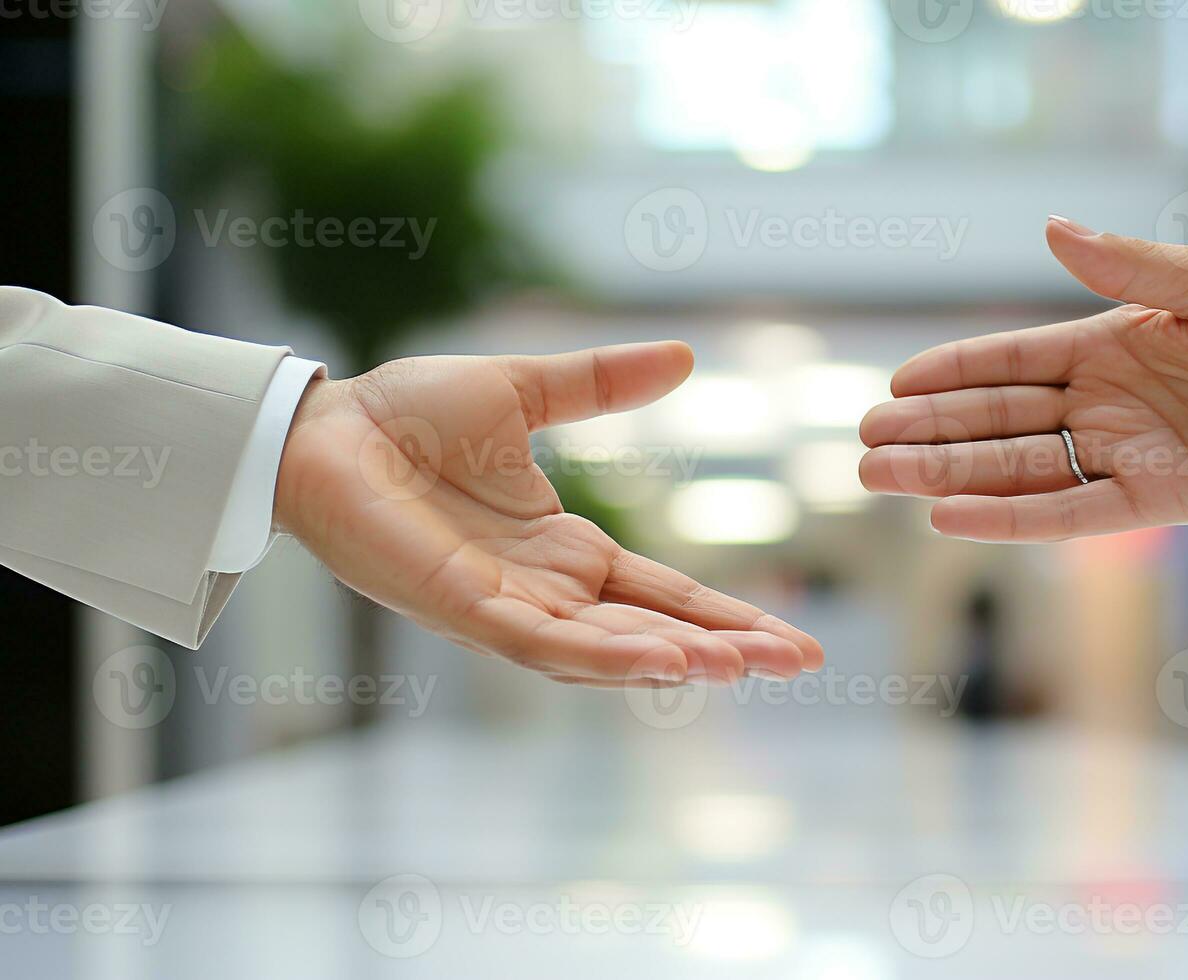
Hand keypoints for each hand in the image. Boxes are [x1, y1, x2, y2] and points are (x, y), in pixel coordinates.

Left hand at [274, 345, 822, 685]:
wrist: (321, 424)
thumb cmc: (405, 413)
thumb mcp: (527, 388)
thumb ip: (602, 383)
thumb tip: (684, 355)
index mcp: (564, 549)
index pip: (663, 593)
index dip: (727, 614)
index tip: (792, 636)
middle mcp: (544, 589)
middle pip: (653, 631)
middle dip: (726, 649)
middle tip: (801, 661)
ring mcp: (505, 606)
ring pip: (607, 651)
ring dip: (676, 659)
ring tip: (745, 665)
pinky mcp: (461, 607)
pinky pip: (543, 644)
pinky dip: (605, 658)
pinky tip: (664, 662)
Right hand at [859, 217, 1187, 540]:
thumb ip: (1123, 266)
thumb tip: (1050, 228)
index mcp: (1107, 347)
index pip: (1008, 364)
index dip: (950, 375)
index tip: (892, 388)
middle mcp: (1104, 405)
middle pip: (996, 423)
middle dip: (928, 435)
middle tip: (862, 449)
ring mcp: (1124, 455)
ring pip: (1017, 471)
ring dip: (949, 476)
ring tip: (881, 479)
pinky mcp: (1156, 501)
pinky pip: (1070, 515)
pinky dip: (1011, 519)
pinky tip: (953, 518)